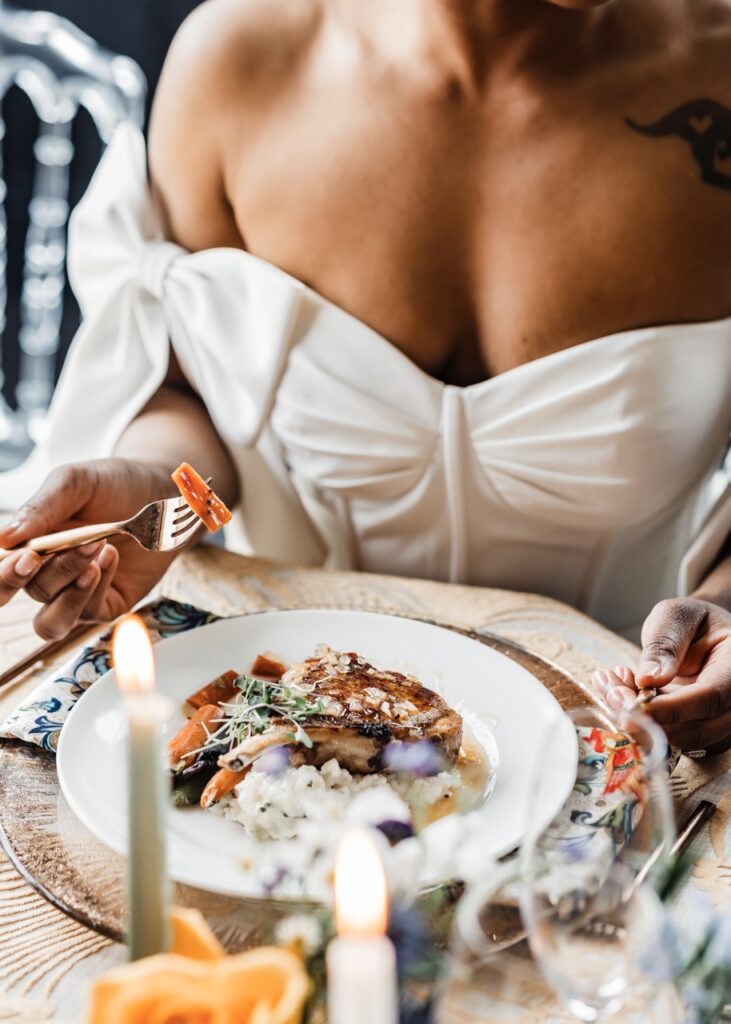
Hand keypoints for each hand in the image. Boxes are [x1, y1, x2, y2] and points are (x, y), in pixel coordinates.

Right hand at [0, 459, 178, 640]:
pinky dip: (97, 586)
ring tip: (93, 552)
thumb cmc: (114, 484)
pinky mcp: (106, 604)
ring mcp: (77, 593)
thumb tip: (4, 539)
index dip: (4, 574)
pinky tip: (110, 555)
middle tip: (45, 559)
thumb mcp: (75, 482)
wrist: (162, 491)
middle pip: (25, 594)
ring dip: (68, 591)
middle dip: (35, 579)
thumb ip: (42, 507)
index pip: (2, 572)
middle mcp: (48, 573)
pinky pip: (89, 612)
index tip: (23, 556)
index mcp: (29, 544)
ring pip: (52, 620)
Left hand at [593, 598, 730, 753]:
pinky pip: (673, 738)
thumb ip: (665, 644)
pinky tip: (624, 691)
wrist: (705, 635)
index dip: (672, 708)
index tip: (632, 706)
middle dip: (648, 720)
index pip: (711, 697)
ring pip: (682, 739)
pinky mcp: (705, 733)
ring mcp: (723, 722)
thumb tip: (648, 678)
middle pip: (698, 729)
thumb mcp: (677, 616)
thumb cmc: (694, 622)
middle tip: (611, 692)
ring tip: (612, 683)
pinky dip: (643, 722)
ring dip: (639, 720)